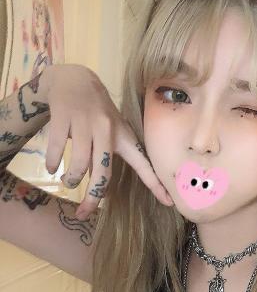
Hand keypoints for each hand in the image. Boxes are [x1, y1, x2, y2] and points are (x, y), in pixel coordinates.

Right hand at [43, 64, 173, 218]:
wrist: (74, 78)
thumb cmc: (96, 113)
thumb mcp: (109, 133)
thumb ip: (106, 159)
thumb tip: (101, 191)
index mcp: (123, 137)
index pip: (143, 164)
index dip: (156, 184)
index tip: (169, 202)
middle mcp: (108, 130)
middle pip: (103, 173)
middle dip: (93, 198)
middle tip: (83, 213)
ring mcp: (86, 123)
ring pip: (80, 165)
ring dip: (71, 180)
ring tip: (67, 181)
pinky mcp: (64, 117)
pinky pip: (57, 150)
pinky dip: (53, 164)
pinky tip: (52, 167)